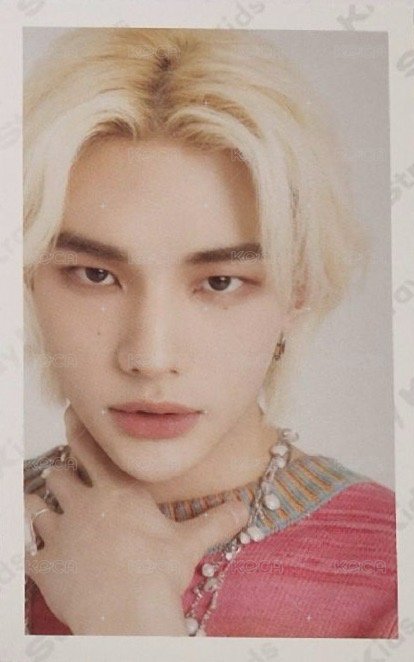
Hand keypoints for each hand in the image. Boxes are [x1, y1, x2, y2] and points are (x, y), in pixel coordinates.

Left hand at [25, 406, 249, 634]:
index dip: (78, 430)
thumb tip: (243, 508)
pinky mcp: (46, 564)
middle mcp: (85, 505)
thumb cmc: (159, 574)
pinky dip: (29, 549)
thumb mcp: (190, 544)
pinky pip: (26, 550)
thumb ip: (215, 522)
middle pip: (59, 475)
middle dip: (60, 474)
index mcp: (118, 493)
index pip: (91, 450)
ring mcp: (61, 534)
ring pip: (36, 506)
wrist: (128, 613)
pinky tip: (35, 552)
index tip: (70, 415)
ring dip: (40, 506)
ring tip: (43, 508)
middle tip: (64, 475)